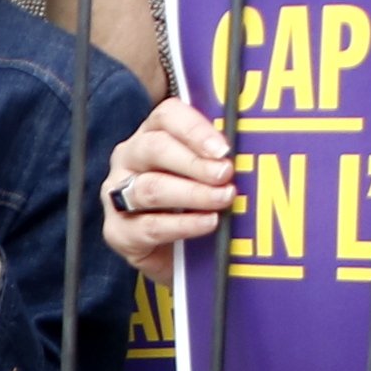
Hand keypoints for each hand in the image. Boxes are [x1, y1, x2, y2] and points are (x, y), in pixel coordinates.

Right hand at [95, 106, 237, 279]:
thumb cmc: (194, 203)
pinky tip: (207, 223)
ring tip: (222, 199)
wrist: (174, 253)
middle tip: (225, 174)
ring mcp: (117, 195)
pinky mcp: (118, 231)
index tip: (223, 148)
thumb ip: (220, 160)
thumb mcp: (207, 174)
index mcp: (151, 134)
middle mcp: (129, 159)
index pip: (167, 116)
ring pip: (150, 188)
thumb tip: (253, 153)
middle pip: (154, 148)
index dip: (195, 129)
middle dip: (194, 162)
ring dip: (192, 193)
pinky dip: (182, 225)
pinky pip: (150, 226)